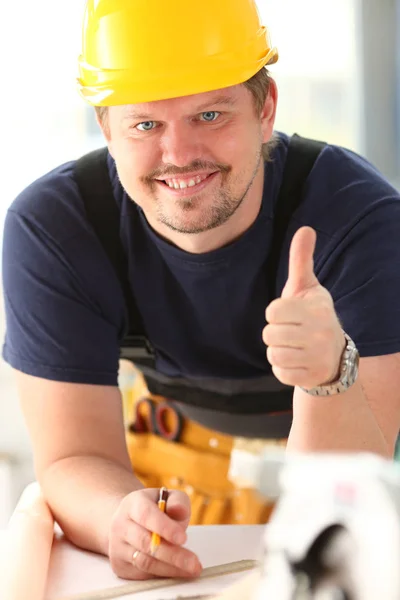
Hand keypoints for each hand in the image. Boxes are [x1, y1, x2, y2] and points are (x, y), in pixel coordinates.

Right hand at [108, 488, 201, 579]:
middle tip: (194, 563)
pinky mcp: (120, 566)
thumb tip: (179, 511)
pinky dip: (163, 574)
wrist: (128, 521)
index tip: (183, 538)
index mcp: (133, 504)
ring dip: (170, 568)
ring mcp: (117, 547)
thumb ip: (178, 502)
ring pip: (144, 562)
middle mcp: (121, 525)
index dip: (164, 527)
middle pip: (145, 543)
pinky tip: (178, 571)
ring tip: (192, 569)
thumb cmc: (154, 509)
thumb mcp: (168, 497)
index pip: (146, 515)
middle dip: (173, 555)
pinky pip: (143, 574)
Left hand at [263, 226, 345, 388]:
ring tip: (294, 346)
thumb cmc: (312, 315)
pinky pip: (279, 373)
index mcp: (316, 309)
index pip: (272, 311)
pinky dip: (282, 368)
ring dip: (278, 351)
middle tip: (291, 332)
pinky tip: (296, 361)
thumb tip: (305, 228)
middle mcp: (320, 333)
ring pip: (272, 354)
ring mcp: (316, 357)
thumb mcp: (308, 287)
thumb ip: (302, 260)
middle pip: (269, 334)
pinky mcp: (310, 377)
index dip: (276, 313)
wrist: (335, 356)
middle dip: (275, 333)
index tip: (289, 314)